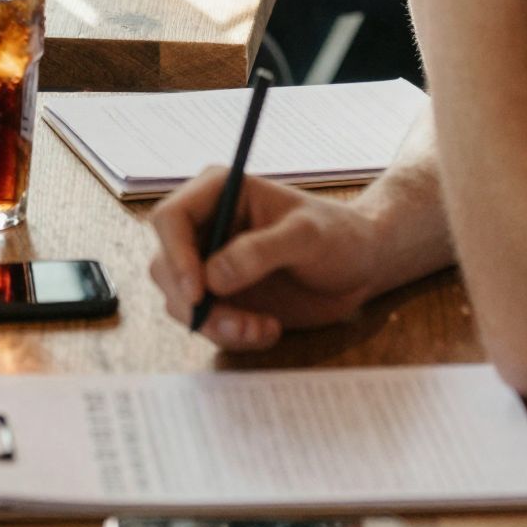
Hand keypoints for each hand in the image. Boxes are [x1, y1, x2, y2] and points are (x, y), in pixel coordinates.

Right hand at [150, 169, 381, 349]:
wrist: (359, 266)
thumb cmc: (338, 235)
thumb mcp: (307, 236)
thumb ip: (261, 251)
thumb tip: (213, 276)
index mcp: (218, 192)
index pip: (170, 218)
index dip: (175, 256)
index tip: (199, 293)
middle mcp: (206, 226)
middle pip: (166, 265)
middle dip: (196, 302)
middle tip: (239, 324)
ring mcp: (210, 263)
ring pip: (181, 299)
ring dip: (216, 324)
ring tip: (262, 329)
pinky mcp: (222, 296)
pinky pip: (205, 322)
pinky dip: (231, 334)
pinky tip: (268, 330)